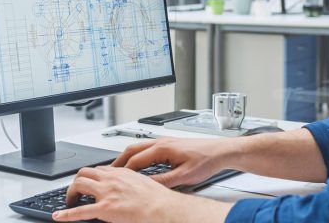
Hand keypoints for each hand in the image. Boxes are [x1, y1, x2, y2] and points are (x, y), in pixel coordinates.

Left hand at [53, 166, 182, 222]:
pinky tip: (59, 216)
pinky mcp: (105, 209)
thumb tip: (128, 190)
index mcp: (121, 173)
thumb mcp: (143, 184)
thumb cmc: (159, 199)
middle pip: (85, 173)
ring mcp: (106, 193)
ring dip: (71, 193)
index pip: (99, 170)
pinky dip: (66, 214)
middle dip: (77, 182)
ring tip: (70, 202)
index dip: (92, 177)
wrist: (163, 208)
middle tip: (76, 192)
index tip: (90, 184)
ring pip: (79, 184)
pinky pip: (80, 211)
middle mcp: (111, 179)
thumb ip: (131, 183)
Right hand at [111, 137, 237, 187]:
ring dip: (127, 157)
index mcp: (162, 148)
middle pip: (132, 150)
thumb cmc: (206, 160)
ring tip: (119, 168)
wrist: (221, 151)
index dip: (122, 171)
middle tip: (108, 172)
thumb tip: (147, 186)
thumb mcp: (184, 176)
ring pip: (139, 147)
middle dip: (118, 161)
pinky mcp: (169, 144)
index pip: (135, 160)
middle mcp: (162, 142)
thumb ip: (163, 181)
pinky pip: (147, 148)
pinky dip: (137, 155)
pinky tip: (138, 164)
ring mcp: (165, 141)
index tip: (114, 179)